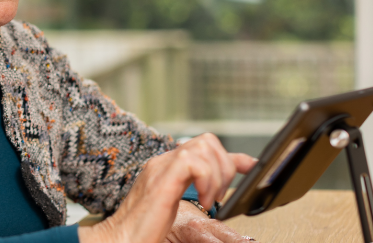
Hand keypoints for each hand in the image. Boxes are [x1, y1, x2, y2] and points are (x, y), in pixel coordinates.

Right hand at [78, 133, 256, 242]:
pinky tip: (203, 201)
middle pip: (207, 141)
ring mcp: (161, 167)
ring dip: (217, 175)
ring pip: (203, 146)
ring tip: (210, 200)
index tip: (252, 166)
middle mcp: (164, 162)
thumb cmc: (144, 228)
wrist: (120, 238)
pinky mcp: (162, 179)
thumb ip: (195, 192)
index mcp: (168, 167)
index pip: (204, 148)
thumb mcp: (178, 206)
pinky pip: (193, 162)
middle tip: (219, 195)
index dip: (233, 156)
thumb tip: (216, 195)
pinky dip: (207, 181)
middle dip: (225, 167)